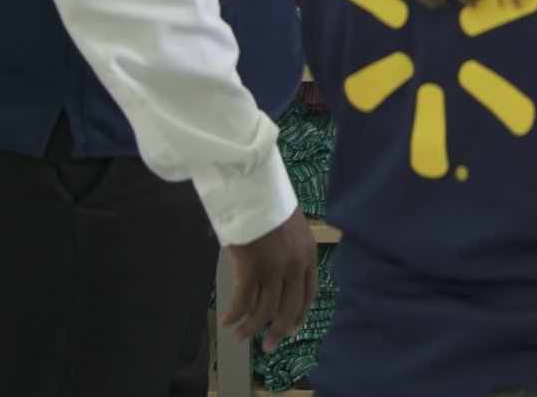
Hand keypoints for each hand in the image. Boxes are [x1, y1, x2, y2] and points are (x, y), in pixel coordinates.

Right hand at [221, 211, 317, 353]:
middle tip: (269, 346)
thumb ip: (288, 252)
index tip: (292, 329)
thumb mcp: (289, 228)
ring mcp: (273, 269)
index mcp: (307, 254)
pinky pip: (243, 302)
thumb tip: (275, 273)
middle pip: (289, 307)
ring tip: (240, 338)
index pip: (308, 293)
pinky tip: (227, 321)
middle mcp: (294, 265)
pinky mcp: (251, 269)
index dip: (300, 314)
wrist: (254, 190)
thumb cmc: (267, 204)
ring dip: (252, 328)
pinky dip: (235, 315)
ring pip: (265, 309)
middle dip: (278, 330)